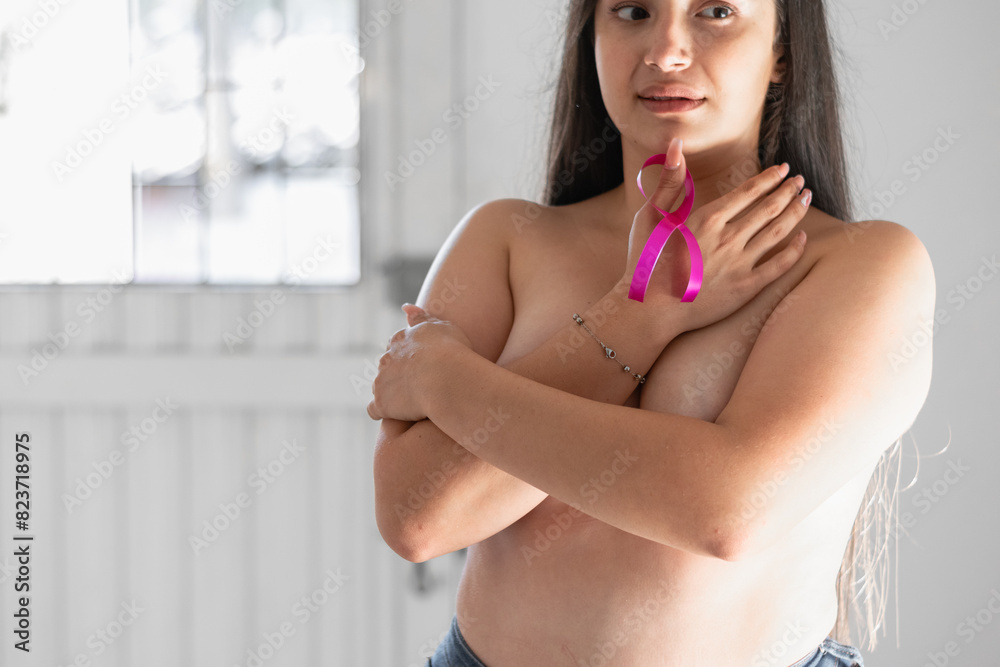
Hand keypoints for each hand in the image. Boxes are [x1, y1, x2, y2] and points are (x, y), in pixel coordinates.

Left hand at [366, 305, 473, 421]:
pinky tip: (396, 415)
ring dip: (391, 393)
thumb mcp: (441, 326)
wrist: (447, 378)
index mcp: (401, 339)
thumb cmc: (452, 352)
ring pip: (380, 387)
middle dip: (398, 375)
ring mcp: (381, 380)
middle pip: (386, 366)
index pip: (396, 346)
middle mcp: (386, 358)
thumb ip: (422, 317)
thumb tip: (405, 307)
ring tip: (412, 403)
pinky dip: (382, 412)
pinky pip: (374, 409)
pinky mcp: (381, 403)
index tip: (423, 366)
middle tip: (420, 386)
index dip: (409, 358)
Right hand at [622, 138, 810, 332]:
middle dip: (788, 191)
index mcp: (706, 219)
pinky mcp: (745, 289)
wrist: (648, 310)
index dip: (769, 178)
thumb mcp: (649, 217)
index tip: (783, 169)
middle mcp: (727, 239)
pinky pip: (779, 266)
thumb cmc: (644, 262)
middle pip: (769, 208)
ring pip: (778, 232)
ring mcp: (738, 264)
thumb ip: (668, 181)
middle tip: (801, 181)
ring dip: (795, 212)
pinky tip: (803, 238)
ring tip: (806, 199)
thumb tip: (674, 145)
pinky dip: (795, 250)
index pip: (748, 192)